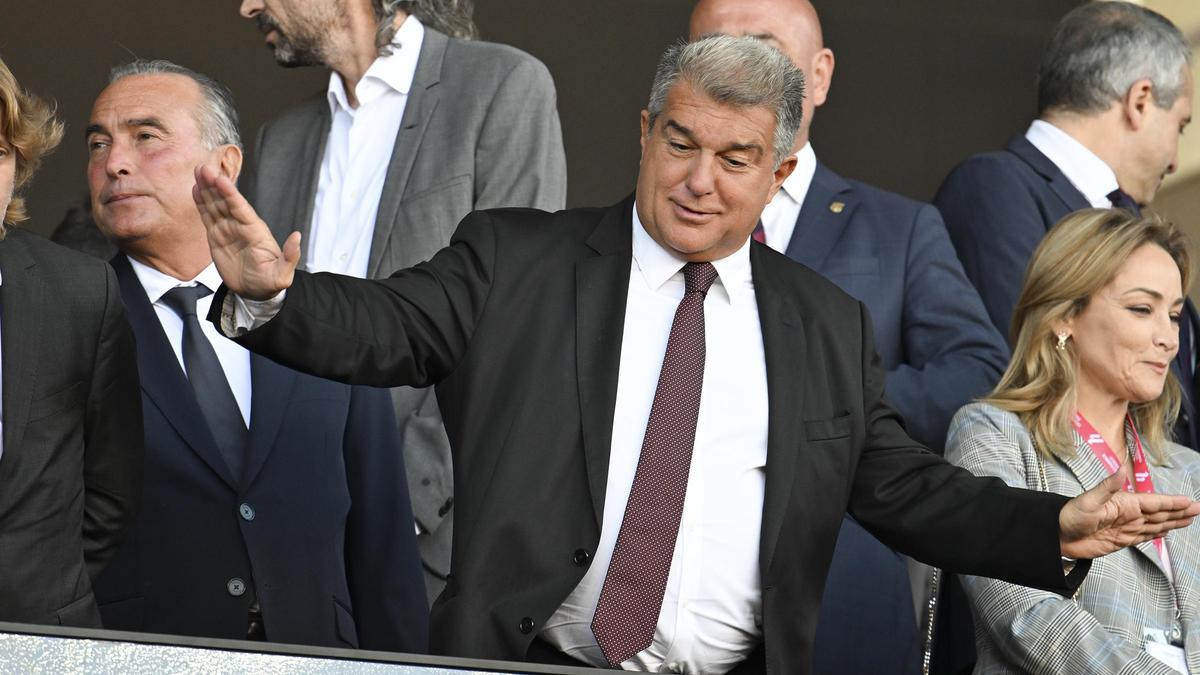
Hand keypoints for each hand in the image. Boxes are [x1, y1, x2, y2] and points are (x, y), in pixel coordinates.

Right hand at [192, 164, 300, 300]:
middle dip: (215, 185)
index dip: (230, 194)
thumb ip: (290, 256)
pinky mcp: (217, 236)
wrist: (257, 292)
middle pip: (226, 202)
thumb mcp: (282, 274)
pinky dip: (201, 203)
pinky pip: (208, 217)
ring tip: (198, 171)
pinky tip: (195, 189)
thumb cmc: (271, 282)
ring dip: (206, 189)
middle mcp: (241, 226)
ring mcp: (228, 229)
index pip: (241, 209)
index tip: (220, 179)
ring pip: (215, 205)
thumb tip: (297, 236)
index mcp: (256, 231)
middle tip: (203, 168)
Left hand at [1060, 470, 1199, 558]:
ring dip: (1173, 521)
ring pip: (1156, 524)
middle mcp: (1128, 514)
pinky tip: (1167, 531)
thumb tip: (1121, 469)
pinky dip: (1157, 534)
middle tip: (1198, 509)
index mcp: (1124, 503)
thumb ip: (1107, 487)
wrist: (1056, 536)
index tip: (1190, 502)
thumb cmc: (1069, 515)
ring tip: (1189, 518)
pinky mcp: (1121, 540)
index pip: (1154, 502)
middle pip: (1160, 513)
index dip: (1173, 503)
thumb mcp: (1088, 500)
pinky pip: (1144, 536)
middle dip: (1179, 511)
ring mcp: (1126, 527)